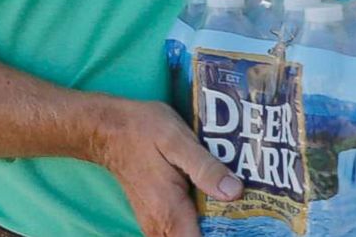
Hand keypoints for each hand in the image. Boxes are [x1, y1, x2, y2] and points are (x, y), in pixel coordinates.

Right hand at [91, 98, 241, 236]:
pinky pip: (182, 230)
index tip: (245, 222)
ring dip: (213, 226)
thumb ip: (205, 168)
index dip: (225, 235)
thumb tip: (234, 192)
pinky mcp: (156, 216)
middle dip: (223, 229)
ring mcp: (156, 224)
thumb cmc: (142, 131)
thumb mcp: (177, 141)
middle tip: (247, 210)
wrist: (107, 129)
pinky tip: (217, 201)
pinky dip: (201, 222)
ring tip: (236, 206)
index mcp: (170, 213)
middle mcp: (161, 227)